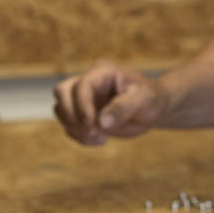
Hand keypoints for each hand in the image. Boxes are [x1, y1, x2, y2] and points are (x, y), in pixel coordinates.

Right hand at [53, 60, 168, 145]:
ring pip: (60, 109)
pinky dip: (79, 137)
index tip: (93, 125)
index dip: (83, 106)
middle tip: (92, 130)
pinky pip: (69, 126)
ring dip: (74, 127)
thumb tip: (102, 122)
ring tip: (99, 137)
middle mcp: (88, 82)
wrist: (153, 108)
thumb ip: (124, 108)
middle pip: (62, 92)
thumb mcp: (144, 100)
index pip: (82, 85)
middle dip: (71, 114)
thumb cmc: (150, 99)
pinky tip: (100, 140)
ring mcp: (83, 98)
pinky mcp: (83, 114)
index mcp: (102, 72)